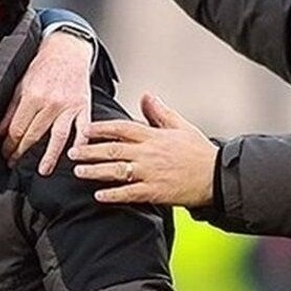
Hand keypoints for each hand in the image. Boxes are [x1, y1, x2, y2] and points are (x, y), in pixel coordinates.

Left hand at [0, 27, 93, 175]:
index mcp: (32, 96)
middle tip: (15, 164)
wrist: (67, 50)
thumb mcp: (20, 84)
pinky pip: (83, 129)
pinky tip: (75, 155)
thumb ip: (9, 109)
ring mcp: (69, 106)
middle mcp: (51, 102)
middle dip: (22, 152)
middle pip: (34, 135)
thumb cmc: (42, 66)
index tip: (5, 153)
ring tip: (43, 171)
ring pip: (58, 137)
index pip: (17, 128)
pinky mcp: (84, 107)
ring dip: (49, 156)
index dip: (9, 144)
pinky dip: (80, 143)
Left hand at [68, 93, 217, 206]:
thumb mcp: (180, 126)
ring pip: (116, 171)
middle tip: (72, 151)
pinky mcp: (155, 191)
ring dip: (95, 171)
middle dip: (89, 150)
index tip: (84, 129)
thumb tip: (146, 96)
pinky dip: (113, 194)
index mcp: (153, 136)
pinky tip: (98, 195)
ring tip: (78, 171)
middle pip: (112, 150)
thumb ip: (159, 112)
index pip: (121, 129)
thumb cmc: (199, 151)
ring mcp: (150, 173)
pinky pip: (129, 192)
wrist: (218, 176)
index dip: (100, 128)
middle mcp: (148, 153)